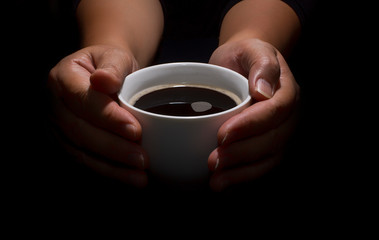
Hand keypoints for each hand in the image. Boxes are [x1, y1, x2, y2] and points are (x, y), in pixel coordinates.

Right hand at [48, 45, 148, 187]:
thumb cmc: (111, 66)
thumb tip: (103, 80)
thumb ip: (112, 68)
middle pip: (80, 131)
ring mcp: (56, 128)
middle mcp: (53, 104)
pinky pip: (85, 162)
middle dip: (113, 148)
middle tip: (142, 159)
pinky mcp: (65, 144)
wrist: (103, 77)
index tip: (135, 129)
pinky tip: (130, 178)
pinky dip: (109, 172)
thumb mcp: (115, 57)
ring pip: (81, 152)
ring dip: (112, 167)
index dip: (108, 117)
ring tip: (140, 176)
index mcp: (62, 77)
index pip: (83, 99)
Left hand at [208, 39, 299, 190]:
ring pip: (268, 160)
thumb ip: (261, 64)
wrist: (241, 66)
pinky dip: (243, 179)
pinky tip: (224, 186)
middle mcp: (288, 117)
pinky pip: (260, 167)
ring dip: (242, 174)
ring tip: (216, 183)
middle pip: (272, 140)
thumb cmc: (244, 56)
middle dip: (242, 154)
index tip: (223, 134)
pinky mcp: (267, 148)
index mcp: (287, 92)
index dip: (251, 125)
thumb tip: (263, 91)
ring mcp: (280, 135)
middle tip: (213, 161)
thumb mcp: (252, 48)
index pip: (274, 112)